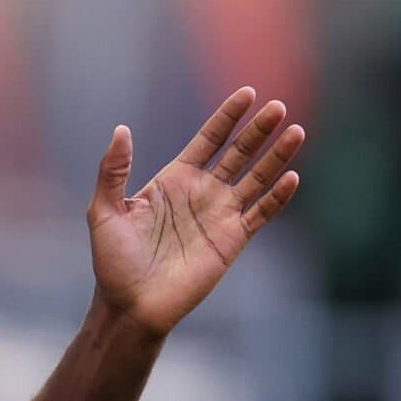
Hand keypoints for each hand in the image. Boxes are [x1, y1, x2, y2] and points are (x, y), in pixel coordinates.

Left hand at [88, 87, 304, 336]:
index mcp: (174, 180)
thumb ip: (112, 170)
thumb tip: (121, 130)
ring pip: (256, 178)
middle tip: (277, 106)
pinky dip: (277, 197)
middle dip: (258, 130)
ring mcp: (219, 216)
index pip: (209, 139)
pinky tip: (292, 177)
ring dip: (277, 156)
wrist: (130, 306)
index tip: (247, 94)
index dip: (228, 117)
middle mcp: (202, 193)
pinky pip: (260, 214)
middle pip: (238, 153)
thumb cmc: (113, 262)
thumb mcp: (105, 211)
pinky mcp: (231, 241)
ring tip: (295, 131)